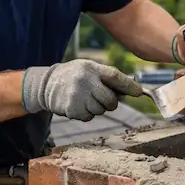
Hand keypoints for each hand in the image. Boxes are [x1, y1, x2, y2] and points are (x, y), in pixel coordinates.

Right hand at [22, 60, 143, 121]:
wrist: (46, 84)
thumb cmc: (74, 76)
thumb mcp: (89, 69)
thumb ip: (108, 77)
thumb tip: (133, 88)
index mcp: (92, 68)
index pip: (115, 76)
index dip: (129, 86)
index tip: (139, 92)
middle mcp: (85, 80)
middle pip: (111, 100)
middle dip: (109, 102)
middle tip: (100, 97)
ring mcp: (78, 95)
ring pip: (100, 110)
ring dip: (96, 108)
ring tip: (84, 98)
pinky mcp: (72, 109)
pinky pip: (88, 117)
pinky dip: (85, 113)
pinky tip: (77, 104)